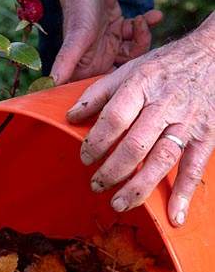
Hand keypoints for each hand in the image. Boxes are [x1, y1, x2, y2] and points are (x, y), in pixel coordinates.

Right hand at [51, 0, 161, 84]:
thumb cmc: (80, 4)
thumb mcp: (76, 37)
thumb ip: (65, 62)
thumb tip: (50, 84)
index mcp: (84, 66)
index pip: (101, 87)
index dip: (115, 87)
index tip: (129, 77)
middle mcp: (96, 58)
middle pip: (122, 70)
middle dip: (135, 55)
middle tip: (140, 38)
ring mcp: (108, 43)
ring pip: (132, 52)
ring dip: (142, 36)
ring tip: (141, 21)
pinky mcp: (118, 28)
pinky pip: (136, 34)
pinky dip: (146, 24)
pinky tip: (154, 15)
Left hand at [66, 15, 214, 226]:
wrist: (212, 54)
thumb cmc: (165, 65)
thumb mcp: (130, 69)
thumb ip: (99, 93)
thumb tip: (70, 117)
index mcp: (142, 85)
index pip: (114, 118)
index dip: (97, 142)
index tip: (85, 158)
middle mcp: (165, 104)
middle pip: (136, 145)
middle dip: (113, 171)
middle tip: (96, 185)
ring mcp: (187, 122)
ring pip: (162, 160)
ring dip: (139, 187)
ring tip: (118, 203)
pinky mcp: (206, 136)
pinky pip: (194, 168)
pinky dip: (184, 194)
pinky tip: (174, 217)